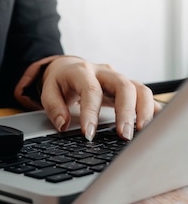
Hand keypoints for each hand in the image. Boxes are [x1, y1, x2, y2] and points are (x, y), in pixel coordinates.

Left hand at [40, 56, 161, 140]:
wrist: (68, 67)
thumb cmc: (60, 81)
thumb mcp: (48, 91)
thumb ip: (54, 107)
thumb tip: (63, 125)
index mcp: (82, 72)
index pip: (91, 91)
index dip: (91, 114)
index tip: (89, 134)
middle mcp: (104, 72)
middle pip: (123, 86)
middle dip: (126, 112)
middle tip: (124, 135)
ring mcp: (118, 78)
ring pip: (139, 89)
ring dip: (144, 111)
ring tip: (142, 132)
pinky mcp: (128, 86)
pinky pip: (145, 95)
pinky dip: (152, 108)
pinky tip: (155, 123)